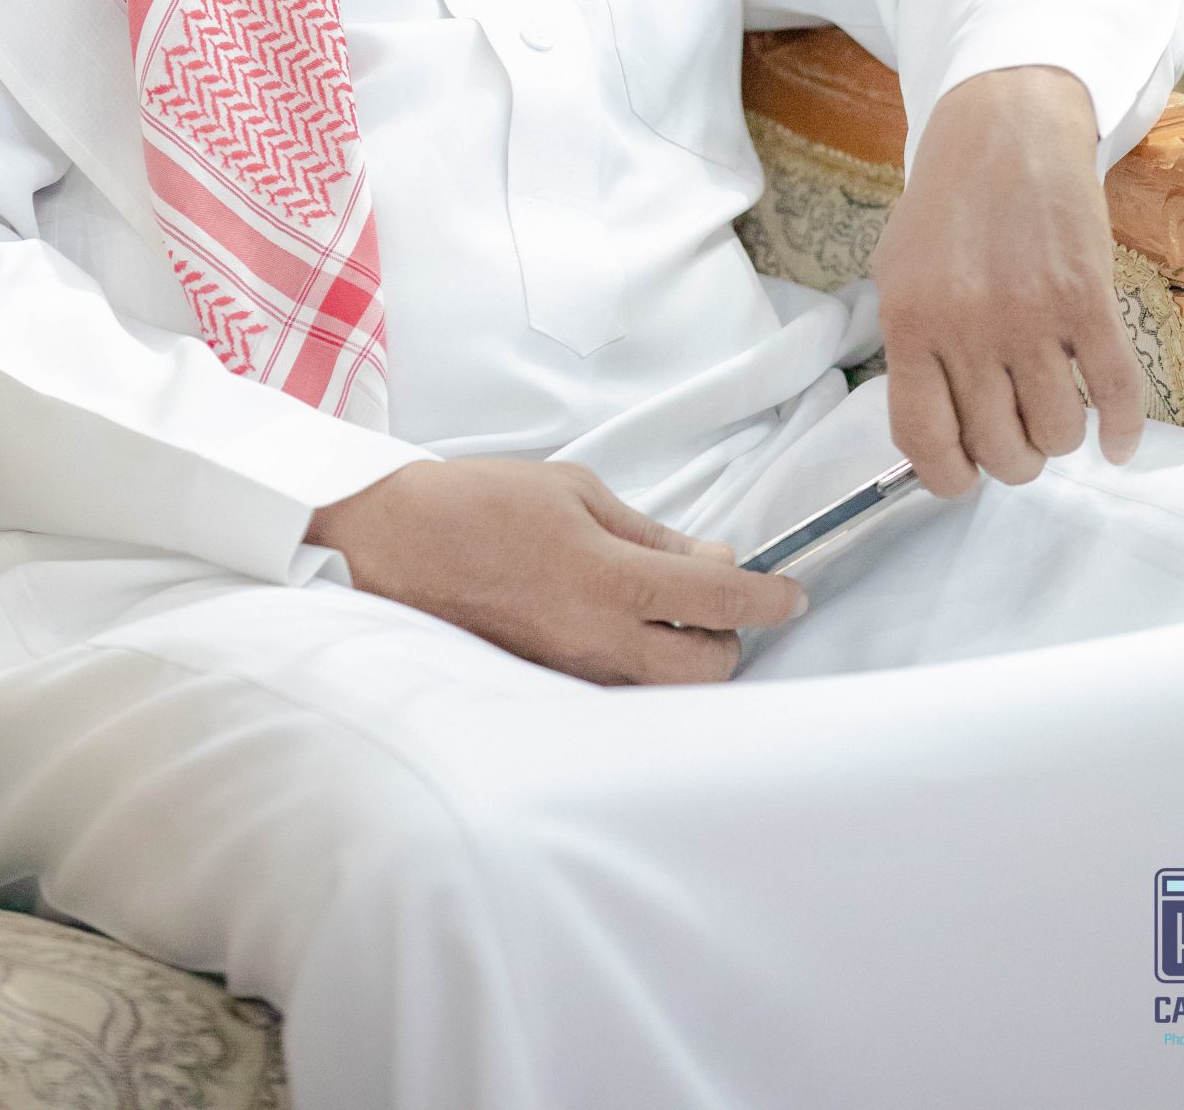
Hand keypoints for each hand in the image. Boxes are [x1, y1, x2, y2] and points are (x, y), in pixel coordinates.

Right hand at [307, 456, 802, 683]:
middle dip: (731, 637)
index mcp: (610, 577)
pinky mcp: (547, 691)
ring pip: (666, 690)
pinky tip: (623, 632)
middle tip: (720, 600)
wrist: (392, 545)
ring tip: (666, 612)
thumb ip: (651, 533)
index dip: (769, 596)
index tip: (791, 591)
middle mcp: (599, 640)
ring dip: (685, 657)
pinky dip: (640, 669)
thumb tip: (712, 559)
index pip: (720, 599)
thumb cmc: (478, 504)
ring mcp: (572, 675)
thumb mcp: (574, 490)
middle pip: (709, 669)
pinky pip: (619, 693)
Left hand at [872, 65, 1143, 496]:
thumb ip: (911, 352)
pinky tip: (1118, 440)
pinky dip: (1123, 430)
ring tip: (1056, 410)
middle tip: (1020, 437)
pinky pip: (1116, 394)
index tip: (966, 474)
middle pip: (998, 448)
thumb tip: (934, 438)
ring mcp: (1030, 315)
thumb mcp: (898, 272)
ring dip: (1062, 438)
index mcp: (909, 323)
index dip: (948, 476)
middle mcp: (966, 326)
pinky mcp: (1088, 300)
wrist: (1006, 131)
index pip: (922, 439)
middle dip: (1014, 460)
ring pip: (1058, 433)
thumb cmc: (949, 207)